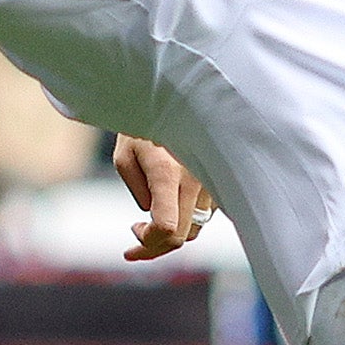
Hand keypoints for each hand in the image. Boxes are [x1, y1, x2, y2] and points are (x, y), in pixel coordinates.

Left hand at [114, 136, 216, 260]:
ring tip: (145, 225)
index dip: (147, 243)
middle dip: (156, 246)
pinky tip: (168, 209)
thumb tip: (153, 215)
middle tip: (135, 236)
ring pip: (196, 227)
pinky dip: (186, 219)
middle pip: (183, 235)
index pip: (166, 227)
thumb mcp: (124, 157)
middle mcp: (196, 181)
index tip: (132, 237)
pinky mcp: (219, 182)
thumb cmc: (142, 126)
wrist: (175, 98)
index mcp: (168, 174)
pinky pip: (204, 213)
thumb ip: (138, 192)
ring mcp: (211, 182)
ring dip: (171, 234)